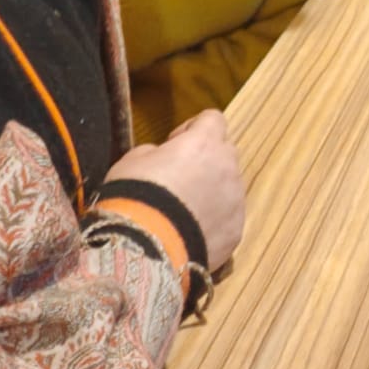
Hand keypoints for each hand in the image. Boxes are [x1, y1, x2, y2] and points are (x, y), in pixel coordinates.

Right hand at [106, 110, 246, 268]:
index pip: (213, 119)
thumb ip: (154, 150)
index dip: (193, 128)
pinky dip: (214, 220)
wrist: (144, 249)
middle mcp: (228, 167)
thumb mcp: (131, 161)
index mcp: (204, 143)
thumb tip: (161, 155)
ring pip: (229, 186)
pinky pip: (229, 217)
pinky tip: (189, 232)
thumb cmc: (133, 198)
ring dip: (212, 190)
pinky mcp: (236, 230)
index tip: (174, 143)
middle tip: (178, 177)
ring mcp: (236, 200)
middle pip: (225, 152)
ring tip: (182, 211)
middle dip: (206, 159)